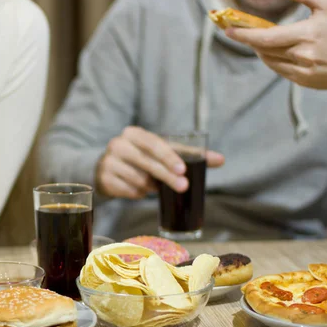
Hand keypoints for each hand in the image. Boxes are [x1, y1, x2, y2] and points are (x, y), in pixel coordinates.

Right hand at [96, 127, 224, 198]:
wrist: (108, 168)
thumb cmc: (142, 157)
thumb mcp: (162, 151)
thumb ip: (189, 154)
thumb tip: (221, 160)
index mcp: (133, 133)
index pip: (154, 144)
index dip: (169, 157)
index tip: (183, 170)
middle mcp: (118, 144)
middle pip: (147, 162)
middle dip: (167, 176)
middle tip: (183, 187)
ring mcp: (108, 162)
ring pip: (138, 179)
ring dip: (151, 187)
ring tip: (154, 187)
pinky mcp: (104, 179)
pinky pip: (128, 190)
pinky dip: (138, 193)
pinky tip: (140, 190)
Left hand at [226, 0, 326, 93]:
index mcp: (307, 34)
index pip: (266, 37)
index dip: (245, 35)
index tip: (229, 30)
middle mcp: (302, 53)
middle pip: (264, 49)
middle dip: (248, 40)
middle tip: (237, 32)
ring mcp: (301, 69)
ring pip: (269, 59)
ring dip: (260, 49)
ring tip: (258, 39)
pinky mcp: (301, 80)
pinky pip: (277, 69)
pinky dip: (270, 59)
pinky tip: (272, 51)